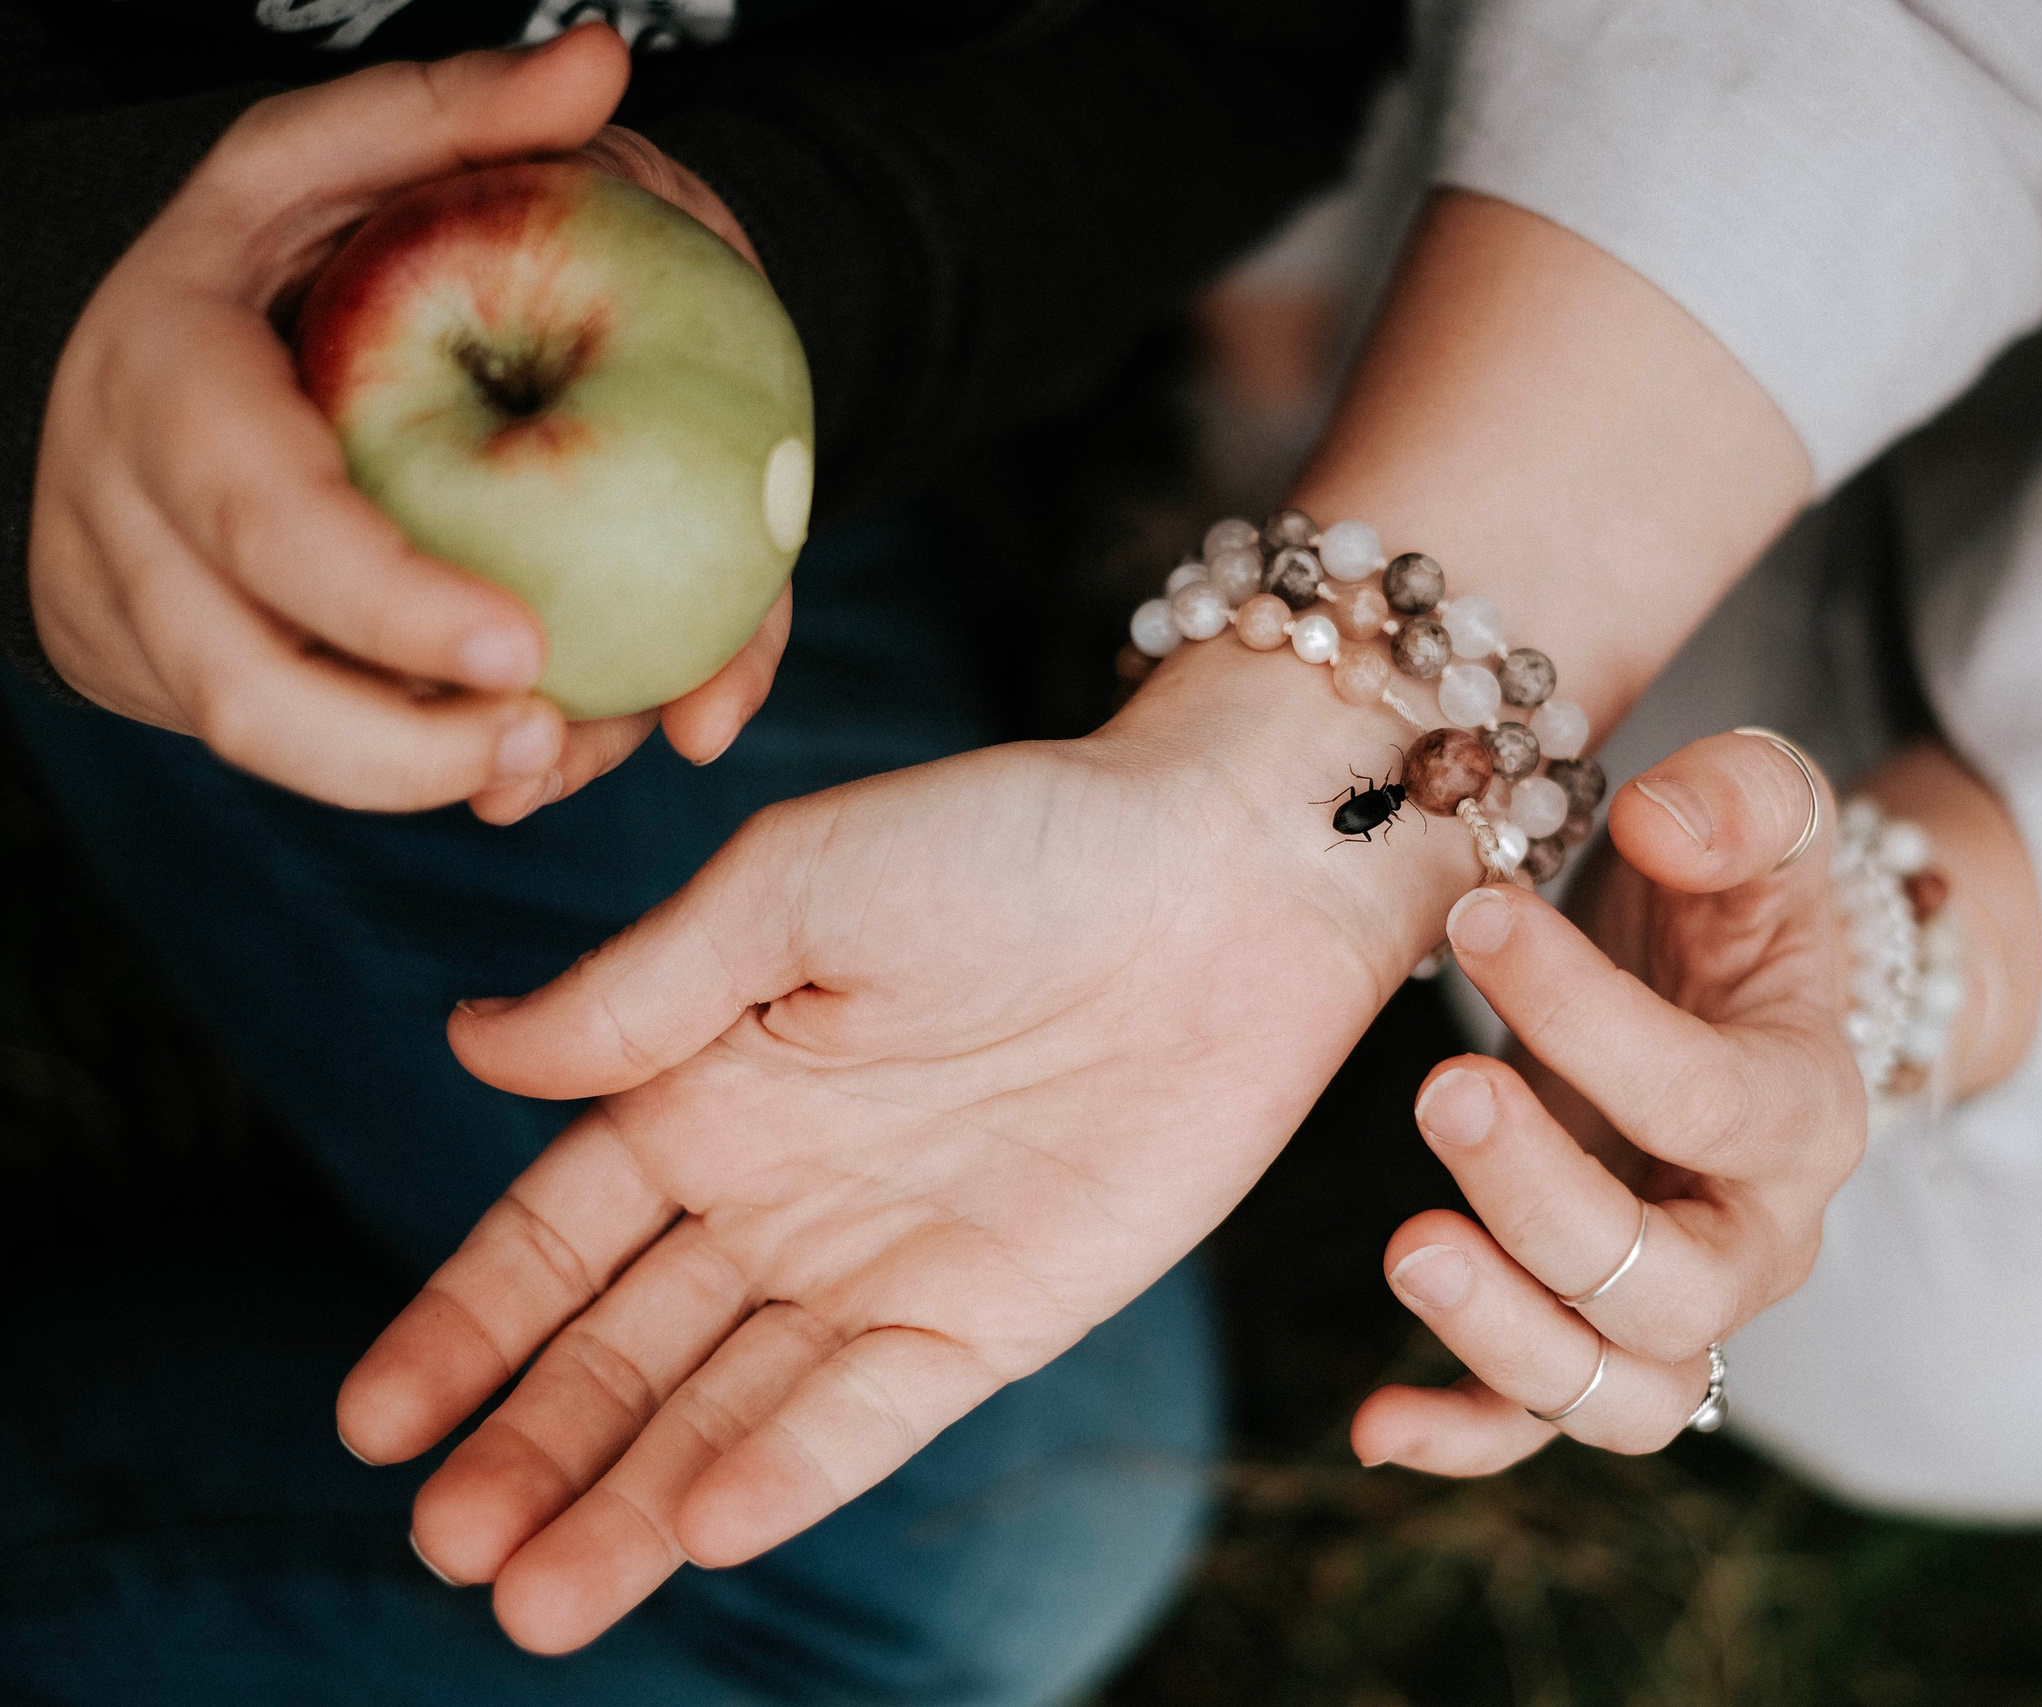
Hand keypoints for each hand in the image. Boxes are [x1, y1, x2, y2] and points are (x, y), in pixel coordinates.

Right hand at [28, 25, 783, 818]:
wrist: (118, 350)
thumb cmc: (253, 258)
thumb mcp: (325, 163)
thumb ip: (449, 119)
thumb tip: (598, 62)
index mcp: (166, 386)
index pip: (264, 517)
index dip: (386, 601)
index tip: (523, 646)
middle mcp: (127, 520)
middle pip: (250, 685)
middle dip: (404, 747)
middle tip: (554, 738)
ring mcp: (138, 613)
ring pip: (267, 745)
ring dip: (415, 778)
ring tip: (552, 762)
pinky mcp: (171, 675)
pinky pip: (292, 751)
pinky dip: (407, 769)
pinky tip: (511, 759)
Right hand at [334, 651, 1476, 1652]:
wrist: (1228, 870)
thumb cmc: (1011, 838)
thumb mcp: (797, 886)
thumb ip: (642, 988)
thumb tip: (470, 1047)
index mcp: (716, 1084)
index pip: (558, 1234)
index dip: (466, 1324)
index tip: (373, 1419)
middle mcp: (789, 1190)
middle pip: (630, 1348)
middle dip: (534, 1445)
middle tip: (445, 1542)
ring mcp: (892, 1257)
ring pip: (735, 1402)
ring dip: (636, 1499)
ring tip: (533, 1598)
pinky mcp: (1005, 1307)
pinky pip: (882, 1403)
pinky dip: (799, 1465)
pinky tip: (708, 1526)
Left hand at [1349, 732, 1866, 1473]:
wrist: (1733, 991)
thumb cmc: (1735, 899)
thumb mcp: (1760, 812)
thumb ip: (1739, 797)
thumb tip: (1662, 822)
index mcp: (1806, 1109)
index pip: (1708, 1099)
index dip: (1589, 1016)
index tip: (1478, 916)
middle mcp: (1757, 1239)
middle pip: (1670, 1286)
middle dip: (1548, 1199)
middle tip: (1445, 1090)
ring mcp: (1676, 1308)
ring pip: (1618, 1391)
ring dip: (1506, 1334)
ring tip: (1406, 1244)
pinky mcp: (1587, 1333)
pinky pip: (1535, 1426)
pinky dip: (1460, 1436)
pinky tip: (1369, 1424)